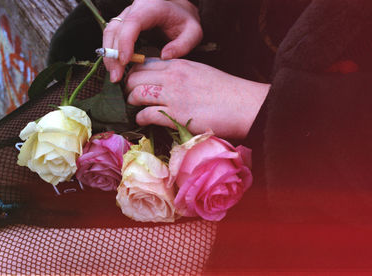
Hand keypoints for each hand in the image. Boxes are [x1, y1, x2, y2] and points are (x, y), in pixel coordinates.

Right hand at [103, 0, 201, 82]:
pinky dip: (111, 53)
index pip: (132, 23)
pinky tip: (115, 69)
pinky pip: (112, 37)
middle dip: (113, 55)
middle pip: (115, 29)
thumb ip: (183, 45)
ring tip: (114, 76)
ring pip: (110, 33)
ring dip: (109, 55)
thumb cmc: (185, 21)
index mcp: (151, 7)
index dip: (125, 42)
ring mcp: (126, 15)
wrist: (178, 10)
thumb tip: (164, 57)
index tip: (125, 61)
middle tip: (116, 77)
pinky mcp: (123, 24)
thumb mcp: (193, 32)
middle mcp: (134, 9)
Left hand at [125, 58, 269, 138]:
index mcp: (179, 65)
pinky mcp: (175, 115)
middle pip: (135, 77)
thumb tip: (164, 81)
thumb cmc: (226, 91)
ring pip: (136, 93)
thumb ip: (180, 74)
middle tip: (129, 96)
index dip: (134, 73)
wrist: (243, 105)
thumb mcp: (200, 72)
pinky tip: (142, 120)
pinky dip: (140, 118)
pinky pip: (146, 114)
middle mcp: (173, 77)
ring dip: (131, 102)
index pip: (145, 64)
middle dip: (128, 87)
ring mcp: (173, 95)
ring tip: (134, 107)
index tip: (133, 83)